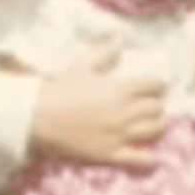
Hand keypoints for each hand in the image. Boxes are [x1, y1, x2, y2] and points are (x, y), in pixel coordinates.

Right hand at [31, 45, 165, 167]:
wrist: (37, 119)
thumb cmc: (59, 90)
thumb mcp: (81, 66)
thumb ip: (104, 52)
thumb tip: (120, 36)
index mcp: (119, 89)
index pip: (155, 85)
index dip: (157, 84)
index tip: (152, 86)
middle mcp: (124, 112)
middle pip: (157, 108)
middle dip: (155, 103)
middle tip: (148, 103)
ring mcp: (119, 135)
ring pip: (155, 130)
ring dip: (155, 124)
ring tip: (146, 122)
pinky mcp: (110, 154)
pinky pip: (140, 158)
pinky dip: (147, 156)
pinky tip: (146, 153)